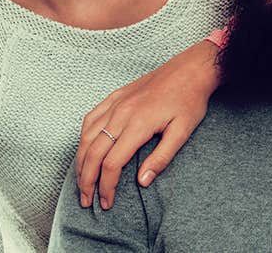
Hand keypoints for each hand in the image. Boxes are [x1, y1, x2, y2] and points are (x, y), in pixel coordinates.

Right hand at [74, 39, 220, 209]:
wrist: (191, 68)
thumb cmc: (189, 100)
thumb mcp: (183, 131)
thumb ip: (161, 158)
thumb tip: (142, 182)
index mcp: (138, 125)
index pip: (112, 163)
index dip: (106, 186)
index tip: (107, 203)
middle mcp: (121, 113)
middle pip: (93, 153)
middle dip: (86, 180)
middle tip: (85, 200)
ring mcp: (116, 103)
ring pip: (86, 136)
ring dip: (80, 162)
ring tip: (81, 181)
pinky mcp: (115, 96)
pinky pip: (90, 118)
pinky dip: (83, 137)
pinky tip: (84, 149)